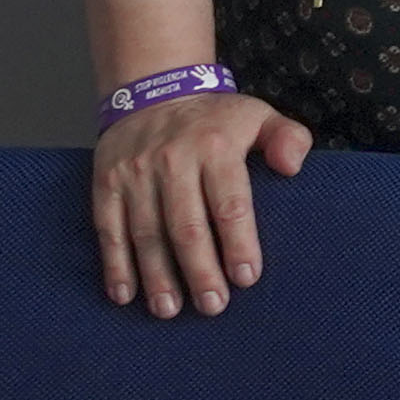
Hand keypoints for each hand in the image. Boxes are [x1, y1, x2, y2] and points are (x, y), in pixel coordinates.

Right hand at [91, 92, 312, 318]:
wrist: (152, 89)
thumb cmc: (215, 117)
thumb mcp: (259, 115)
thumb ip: (287, 138)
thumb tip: (293, 167)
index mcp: (216, 148)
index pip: (230, 204)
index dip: (238, 244)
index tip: (245, 278)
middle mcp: (173, 162)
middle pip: (187, 226)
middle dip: (200, 271)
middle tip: (213, 306)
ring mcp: (135, 174)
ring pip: (146, 233)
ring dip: (157, 276)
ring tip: (169, 310)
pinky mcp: (106, 183)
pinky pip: (108, 229)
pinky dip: (115, 264)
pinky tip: (124, 294)